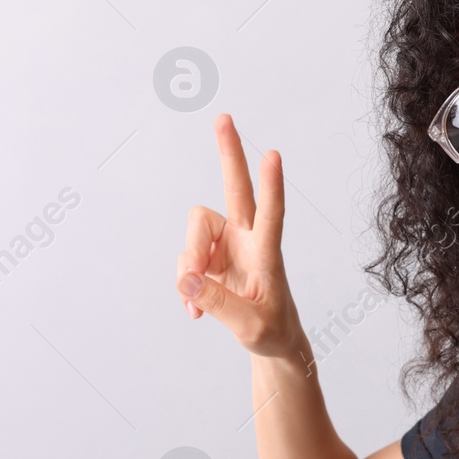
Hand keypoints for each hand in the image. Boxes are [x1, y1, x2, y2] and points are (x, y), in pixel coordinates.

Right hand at [176, 114, 303, 359]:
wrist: (271, 341)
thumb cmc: (270, 332)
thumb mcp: (248, 326)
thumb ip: (217, 303)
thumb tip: (187, 280)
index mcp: (267, 252)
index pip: (271, 214)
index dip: (271, 187)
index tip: (273, 156)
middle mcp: (247, 239)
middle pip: (235, 189)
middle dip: (228, 155)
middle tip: (224, 118)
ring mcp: (227, 245)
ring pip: (195, 233)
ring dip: (189, 263)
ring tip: (197, 301)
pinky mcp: (210, 258)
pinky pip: (186, 261)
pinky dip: (186, 285)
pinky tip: (196, 309)